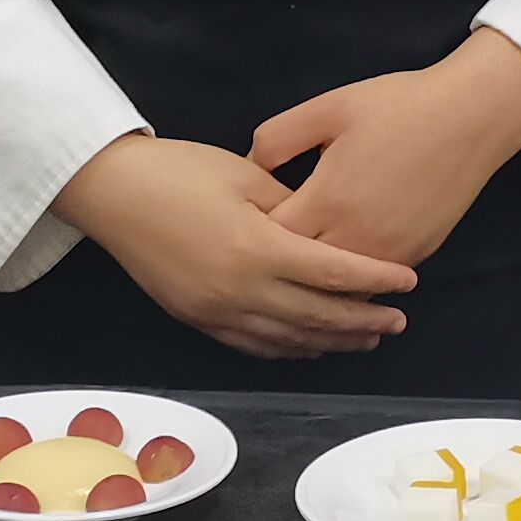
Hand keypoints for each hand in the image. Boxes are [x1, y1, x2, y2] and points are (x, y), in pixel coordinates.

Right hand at [54, 134, 415, 360]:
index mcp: (258, 250)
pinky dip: (290, 348)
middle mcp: (241, 291)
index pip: (333, 274)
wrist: (112, 193)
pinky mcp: (198, 319)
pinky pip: (255, 345)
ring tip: (366, 338)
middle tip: (399, 320)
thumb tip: (328, 228)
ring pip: (289, 339)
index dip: (376, 282)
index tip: (408, 283)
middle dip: (363, 321)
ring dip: (331, 341)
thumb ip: (292, 207)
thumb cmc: (180, 171)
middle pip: (318, 316)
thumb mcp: (246, 177)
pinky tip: (311, 344)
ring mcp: (217, 312)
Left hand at [254, 28, 520, 271]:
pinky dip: (351, 286)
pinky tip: (337, 276)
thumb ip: (278, 137)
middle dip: (279, 267)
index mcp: (327, 200)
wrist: (471, 115)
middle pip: (300, 274)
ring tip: (293, 277)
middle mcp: (356, 237)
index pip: (271, 239)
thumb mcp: (328, 107)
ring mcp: (389, 253)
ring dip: (315, 286)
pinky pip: (372, 286)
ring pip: (338, 292)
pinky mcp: (415, 255)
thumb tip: (248, 167)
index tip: (241, 227)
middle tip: (259, 256)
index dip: (251, 235)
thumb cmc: (398, 105)